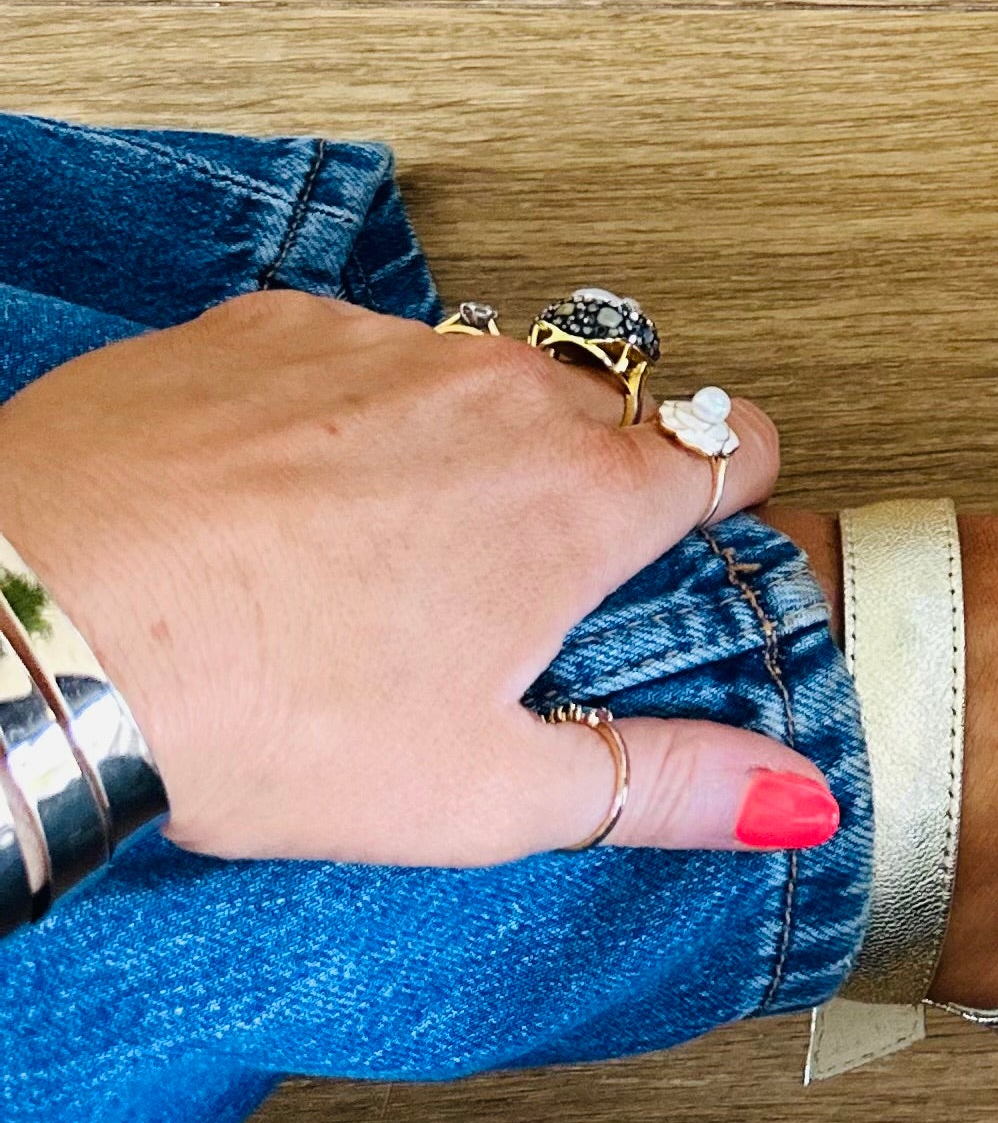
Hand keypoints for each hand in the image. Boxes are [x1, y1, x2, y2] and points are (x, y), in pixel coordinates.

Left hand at [0, 291, 839, 865]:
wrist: (39, 620)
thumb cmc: (255, 708)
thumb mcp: (482, 792)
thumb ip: (665, 784)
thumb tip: (797, 797)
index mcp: (579, 497)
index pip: (730, 442)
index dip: (727, 494)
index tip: (696, 537)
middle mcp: (498, 391)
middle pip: (600, 411)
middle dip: (579, 482)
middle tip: (507, 590)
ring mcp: (377, 347)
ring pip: (470, 377)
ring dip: (454, 445)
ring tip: (371, 558)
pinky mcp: (262, 326)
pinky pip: (345, 357)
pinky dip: (334, 416)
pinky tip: (270, 505)